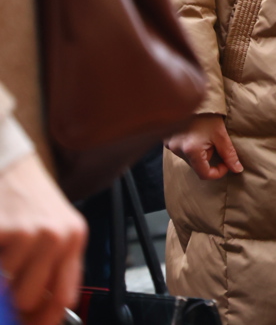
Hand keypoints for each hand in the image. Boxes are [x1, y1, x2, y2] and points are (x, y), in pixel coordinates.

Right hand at [0, 152, 86, 324]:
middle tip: (8, 278)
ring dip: (1, 275)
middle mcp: (58, 236)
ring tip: (5, 249)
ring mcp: (32, 233)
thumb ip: (51, 267)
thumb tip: (33, 313)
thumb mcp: (52, 227)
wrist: (9, 160)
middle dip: (13, 298)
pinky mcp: (7, 230)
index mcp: (74, 237)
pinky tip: (0, 239)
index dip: (41, 319)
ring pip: (7, 288)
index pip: (63, 298)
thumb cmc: (28, 197)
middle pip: (30, 299)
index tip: (28, 323)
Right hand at [165, 113, 242, 179]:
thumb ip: (229, 153)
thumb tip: (238, 169)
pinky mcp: (167, 139)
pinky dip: (190, 145)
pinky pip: (181, 149)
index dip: (218, 172)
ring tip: (203, 134)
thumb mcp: (220, 133)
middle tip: (214, 141)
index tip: (226, 163)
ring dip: (199, 151)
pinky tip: (194, 131)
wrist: (190, 93)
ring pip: (189, 157)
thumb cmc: (207, 114)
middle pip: (197, 165)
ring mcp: (170, 144)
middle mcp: (177, 149)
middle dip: (208, 157)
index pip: (204, 174)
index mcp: (190, 150)